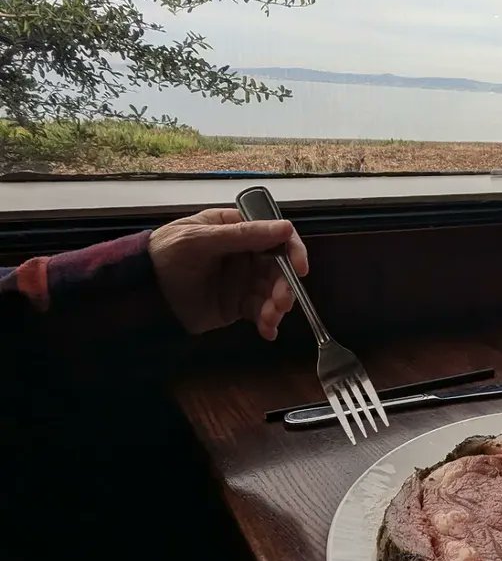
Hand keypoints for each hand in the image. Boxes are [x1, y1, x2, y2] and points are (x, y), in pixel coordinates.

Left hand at [148, 208, 307, 339]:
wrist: (143, 294)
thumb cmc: (166, 255)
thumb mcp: (201, 240)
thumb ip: (243, 235)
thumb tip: (286, 228)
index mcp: (237, 229)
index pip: (276, 234)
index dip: (293, 250)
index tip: (299, 269)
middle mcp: (245, 254)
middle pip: (280, 268)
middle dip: (284, 287)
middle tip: (280, 304)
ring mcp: (243, 281)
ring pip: (274, 292)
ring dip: (277, 308)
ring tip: (268, 321)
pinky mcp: (239, 305)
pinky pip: (262, 312)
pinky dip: (268, 323)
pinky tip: (267, 331)